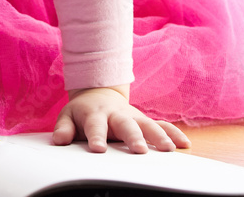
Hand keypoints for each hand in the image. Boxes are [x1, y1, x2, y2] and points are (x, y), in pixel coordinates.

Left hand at [52, 85, 190, 153]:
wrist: (99, 93)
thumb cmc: (83, 111)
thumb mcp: (68, 115)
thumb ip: (64, 128)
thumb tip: (59, 140)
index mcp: (96, 114)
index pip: (95, 126)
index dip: (96, 137)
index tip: (98, 149)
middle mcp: (117, 115)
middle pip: (126, 125)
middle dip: (133, 137)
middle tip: (139, 150)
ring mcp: (134, 117)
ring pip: (148, 125)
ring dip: (159, 136)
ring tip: (168, 149)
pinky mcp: (145, 121)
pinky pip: (163, 125)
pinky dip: (174, 133)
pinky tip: (185, 144)